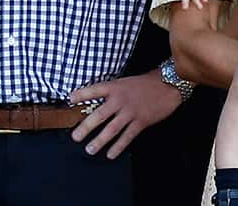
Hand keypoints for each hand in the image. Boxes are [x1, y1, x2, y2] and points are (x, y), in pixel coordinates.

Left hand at [68, 69, 182, 158]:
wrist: (167, 85)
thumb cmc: (144, 84)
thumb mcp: (125, 83)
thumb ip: (112, 92)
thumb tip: (96, 103)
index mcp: (115, 87)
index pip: (94, 90)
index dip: (81, 95)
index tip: (69, 100)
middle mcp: (120, 100)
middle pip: (99, 115)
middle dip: (86, 127)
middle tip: (75, 137)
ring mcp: (130, 111)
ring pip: (111, 129)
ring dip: (99, 141)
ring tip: (90, 149)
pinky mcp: (141, 121)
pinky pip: (127, 136)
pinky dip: (118, 146)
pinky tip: (111, 154)